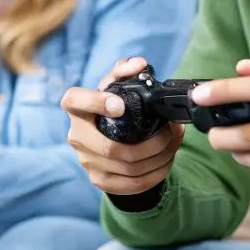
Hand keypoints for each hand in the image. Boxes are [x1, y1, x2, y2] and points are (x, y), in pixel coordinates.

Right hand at [61, 57, 182, 194]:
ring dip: (159, 157)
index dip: (95, 103)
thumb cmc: (114, 109)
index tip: (120, 105)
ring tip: (174, 144)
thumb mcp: (117, 87)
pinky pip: (132, 184)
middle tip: (170, 132)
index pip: (74, 101)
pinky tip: (167, 161)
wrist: (107, 141)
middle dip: (150, 143)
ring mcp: (86, 161)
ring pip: (127, 168)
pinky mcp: (100, 180)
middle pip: (110, 148)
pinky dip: (156, 173)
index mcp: (77, 108)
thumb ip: (125, 70)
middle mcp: (76, 135)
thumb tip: (139, 64)